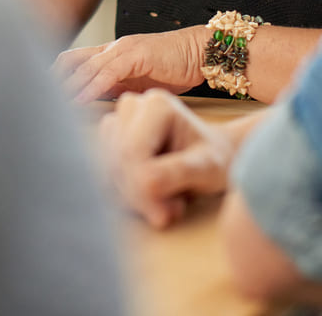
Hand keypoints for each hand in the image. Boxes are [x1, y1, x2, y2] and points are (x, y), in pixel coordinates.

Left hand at [53, 25, 209, 103]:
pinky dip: (91, 86)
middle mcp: (111, 50)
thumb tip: (94, 104)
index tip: (40, 100)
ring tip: (52, 105)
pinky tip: (80, 100)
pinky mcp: (136, 54)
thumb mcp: (137, 83)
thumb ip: (115, 89)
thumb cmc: (173, 68)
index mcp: (109, 55)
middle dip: (52, 82)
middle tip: (37, 103)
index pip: (72, 63)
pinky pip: (108, 71)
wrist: (200, 52)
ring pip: (85, 66)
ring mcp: (122, 50)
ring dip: (67, 87)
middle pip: (69, 60)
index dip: (54, 80)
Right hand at [96, 89, 243, 227]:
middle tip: (171, 213)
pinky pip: (106, 176)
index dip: (141, 188)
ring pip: (108, 170)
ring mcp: (118, 122)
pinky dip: (127, 196)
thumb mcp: (208, 168)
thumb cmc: (215, 159)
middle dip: (139, 196)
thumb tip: (146, 186)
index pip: (131, 151)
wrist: (214, 156)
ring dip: (134, 198)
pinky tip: (153, 198)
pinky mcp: (110, 141)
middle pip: (117, 161)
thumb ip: (179, 172)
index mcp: (157, 105)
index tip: (164, 216)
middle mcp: (132, 107)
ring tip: (168, 202)